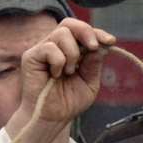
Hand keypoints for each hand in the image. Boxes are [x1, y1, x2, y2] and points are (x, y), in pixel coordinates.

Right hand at [5, 18, 115, 142]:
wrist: (52, 119)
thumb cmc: (68, 102)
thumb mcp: (89, 82)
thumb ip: (94, 63)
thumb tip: (102, 44)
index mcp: (70, 50)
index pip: (82, 31)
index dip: (97, 32)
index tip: (110, 41)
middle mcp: (55, 46)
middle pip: (69, 23)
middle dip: (85, 32)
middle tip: (93, 47)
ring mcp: (42, 50)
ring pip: (61, 33)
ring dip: (72, 53)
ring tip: (69, 72)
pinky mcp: (31, 56)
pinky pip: (50, 47)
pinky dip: (58, 61)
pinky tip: (56, 74)